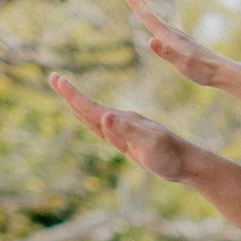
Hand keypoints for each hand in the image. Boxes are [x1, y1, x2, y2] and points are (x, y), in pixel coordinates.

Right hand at [49, 74, 199, 182]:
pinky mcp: (130, 140)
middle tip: (53, 78)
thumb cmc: (169, 155)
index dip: (72, 95)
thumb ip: (127, 131)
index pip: (92, 107)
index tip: (57, 79)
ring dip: (79, 106)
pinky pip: (106, 129)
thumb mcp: (149, 144)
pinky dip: (94, 122)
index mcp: (123, 121)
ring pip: (96, 117)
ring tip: (65, 95)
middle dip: (70, 95)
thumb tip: (105, 117)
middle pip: (90, 108)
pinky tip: (95, 118)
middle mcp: (123, 122)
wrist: (187, 162)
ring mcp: (126, 130)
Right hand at [122, 0, 228, 87]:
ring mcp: (177, 37)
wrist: (221, 71)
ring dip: (145, 8)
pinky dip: (154, 22)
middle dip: (137, 1)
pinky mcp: (181, 44)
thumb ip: (166, 52)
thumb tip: (150, 40)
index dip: (135, 2)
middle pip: (151, 13)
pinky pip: (162, 28)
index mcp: (169, 35)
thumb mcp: (182, 62)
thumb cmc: (202, 69)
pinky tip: (156, 27)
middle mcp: (172, 33)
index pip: (147, 16)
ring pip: (156, 19)